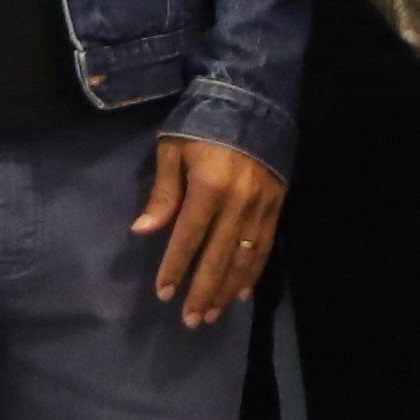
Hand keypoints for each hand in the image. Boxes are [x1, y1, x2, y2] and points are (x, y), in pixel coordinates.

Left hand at [133, 134, 286, 322]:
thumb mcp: (173, 150)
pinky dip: (254, 272)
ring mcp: (262, 205)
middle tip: (191, 320)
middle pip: (219, 256)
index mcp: (209, 187)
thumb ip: (163, 194)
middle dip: (203, 290)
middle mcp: (239, 202)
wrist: (251, 99)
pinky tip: (242, 293)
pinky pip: (266, 246)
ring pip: (245, 257)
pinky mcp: (277, 205)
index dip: (175, 267)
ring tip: (213, 314)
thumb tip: (142, 231)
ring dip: (227, 288)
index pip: (188, 237)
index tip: (164, 294)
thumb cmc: (202, 123)